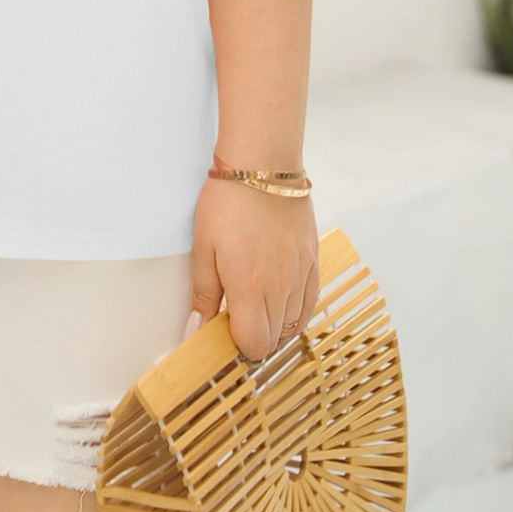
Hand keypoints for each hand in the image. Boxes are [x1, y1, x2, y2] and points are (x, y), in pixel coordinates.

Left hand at [186, 176, 318, 362]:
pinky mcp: (313, 261)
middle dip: (254, 336)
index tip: (225, 331)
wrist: (263, 166)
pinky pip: (310, 303)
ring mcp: (301, 276)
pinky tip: (280, 300)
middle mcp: (281, 288)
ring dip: (274, 325)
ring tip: (255, 304)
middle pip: (274, 339)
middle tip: (236, 317)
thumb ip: (205, 294)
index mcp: (250, 288)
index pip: (254, 344)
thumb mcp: (203, 247)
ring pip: (293, 325)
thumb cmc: (227, 202)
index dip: (238, 345)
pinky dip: (295, 311)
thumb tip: (199, 328)